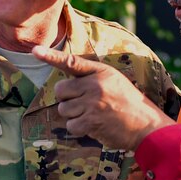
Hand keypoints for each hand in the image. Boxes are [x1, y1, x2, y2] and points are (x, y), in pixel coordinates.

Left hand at [31, 46, 173, 149]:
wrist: (146, 125)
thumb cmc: (128, 102)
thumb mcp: (114, 80)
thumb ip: (91, 76)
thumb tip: (66, 83)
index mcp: (101, 72)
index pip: (72, 62)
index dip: (51, 56)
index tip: (35, 51)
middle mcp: (95, 86)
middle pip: (61, 90)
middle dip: (67, 98)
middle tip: (83, 103)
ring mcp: (92, 104)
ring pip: (64, 109)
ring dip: (73, 115)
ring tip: (92, 115)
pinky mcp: (91, 122)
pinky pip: (70, 125)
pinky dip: (78, 128)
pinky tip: (93, 126)